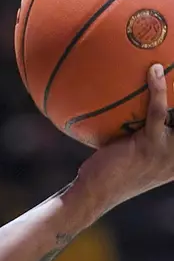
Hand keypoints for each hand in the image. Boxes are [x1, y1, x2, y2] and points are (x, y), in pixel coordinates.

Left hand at [75, 64, 173, 211]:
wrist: (94, 193)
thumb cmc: (108, 173)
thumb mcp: (136, 158)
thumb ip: (148, 139)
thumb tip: (137, 113)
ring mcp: (168, 151)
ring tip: (170, 67)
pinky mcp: (151, 144)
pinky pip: (158, 112)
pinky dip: (158, 89)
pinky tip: (154, 71)